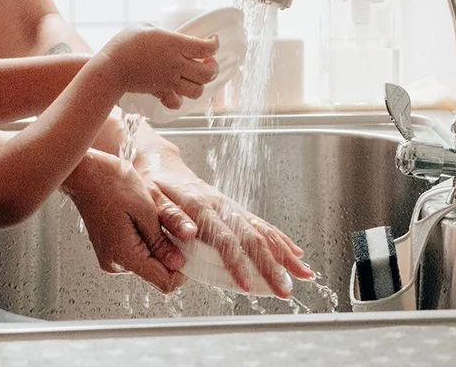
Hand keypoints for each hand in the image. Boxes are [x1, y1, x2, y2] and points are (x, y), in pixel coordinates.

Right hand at [61, 150, 195, 293]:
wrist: (85, 173)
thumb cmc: (111, 184)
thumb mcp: (145, 210)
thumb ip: (161, 241)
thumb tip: (177, 264)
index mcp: (124, 255)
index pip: (163, 282)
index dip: (182, 271)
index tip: (191, 253)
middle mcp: (115, 261)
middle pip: (155, 272)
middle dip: (169, 254)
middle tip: (171, 226)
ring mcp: (110, 256)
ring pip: (146, 261)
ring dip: (156, 245)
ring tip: (151, 217)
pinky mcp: (109, 248)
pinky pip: (134, 252)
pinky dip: (145, 240)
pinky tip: (142, 219)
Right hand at [96, 27, 217, 109]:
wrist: (110, 68)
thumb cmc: (124, 44)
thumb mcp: (144, 26)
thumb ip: (161, 30)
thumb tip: (168, 33)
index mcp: (174, 44)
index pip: (206, 48)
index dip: (214, 44)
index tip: (212, 40)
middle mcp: (176, 64)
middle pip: (208, 73)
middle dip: (213, 68)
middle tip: (207, 62)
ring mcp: (169, 80)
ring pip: (198, 91)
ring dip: (200, 84)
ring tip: (194, 76)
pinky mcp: (160, 92)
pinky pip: (177, 102)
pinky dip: (180, 99)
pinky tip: (177, 90)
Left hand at [141, 153, 312, 297]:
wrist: (159, 163)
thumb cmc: (151, 186)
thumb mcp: (151, 201)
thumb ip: (169, 217)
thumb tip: (190, 233)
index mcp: (200, 206)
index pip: (224, 239)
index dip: (237, 263)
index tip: (247, 287)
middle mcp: (222, 206)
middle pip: (252, 237)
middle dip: (272, 266)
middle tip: (286, 291)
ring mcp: (231, 207)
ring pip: (263, 231)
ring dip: (285, 255)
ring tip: (304, 275)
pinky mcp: (235, 209)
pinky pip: (262, 226)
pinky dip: (280, 240)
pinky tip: (295, 253)